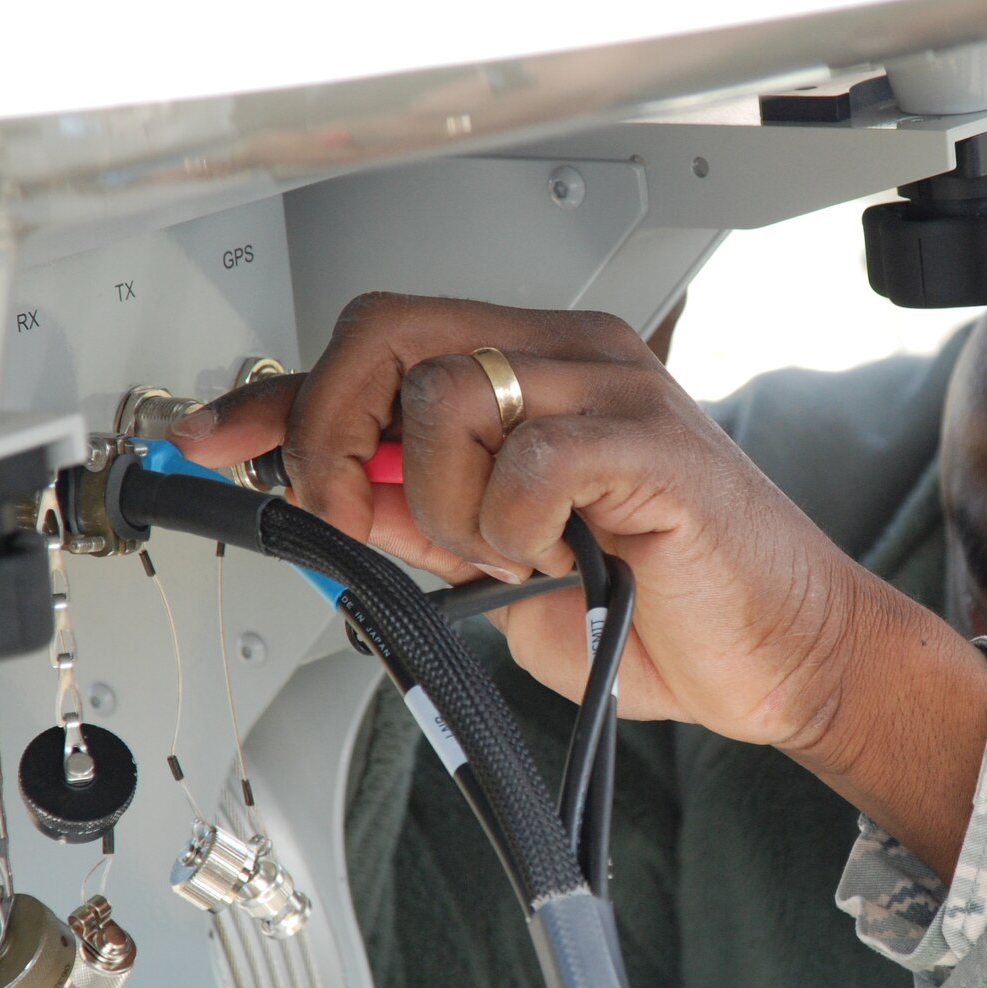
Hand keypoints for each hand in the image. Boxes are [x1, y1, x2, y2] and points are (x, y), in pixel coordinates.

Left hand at [172, 294, 986, 871]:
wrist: (778, 655)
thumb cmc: (659, 605)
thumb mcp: (498, 560)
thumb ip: (414, 513)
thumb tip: (317, 491)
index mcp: (532, 367)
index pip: (375, 344)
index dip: (274, 394)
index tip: (209, 440)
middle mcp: (570, 353)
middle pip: (388, 332)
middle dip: (333, 435)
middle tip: (360, 518)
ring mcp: (615, 387)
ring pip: (446, 395)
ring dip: (446, 505)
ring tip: (509, 553)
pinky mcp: (653, 440)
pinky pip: (528, 456)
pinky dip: (513, 526)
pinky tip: (557, 556)